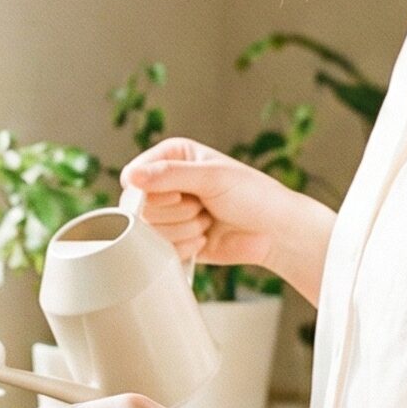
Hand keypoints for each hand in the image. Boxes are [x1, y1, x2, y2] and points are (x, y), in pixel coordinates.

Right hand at [120, 136, 331, 298]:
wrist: (274, 232)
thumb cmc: (253, 196)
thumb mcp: (212, 177)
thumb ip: (169, 175)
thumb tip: (132, 176)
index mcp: (172, 157)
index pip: (133, 176)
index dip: (151, 191)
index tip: (180, 193)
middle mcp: (166, 184)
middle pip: (139, 208)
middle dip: (176, 211)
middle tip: (203, 205)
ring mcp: (170, 214)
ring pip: (149, 231)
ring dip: (184, 229)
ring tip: (207, 219)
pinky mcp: (174, 240)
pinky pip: (161, 250)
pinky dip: (185, 247)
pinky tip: (205, 237)